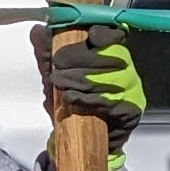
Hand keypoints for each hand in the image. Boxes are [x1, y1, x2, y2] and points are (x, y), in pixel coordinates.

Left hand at [30, 22, 144, 149]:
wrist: (82, 139)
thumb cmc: (72, 99)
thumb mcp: (54, 75)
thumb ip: (46, 53)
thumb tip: (37, 30)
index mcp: (110, 51)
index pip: (114, 34)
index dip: (104, 33)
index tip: (91, 37)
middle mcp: (126, 67)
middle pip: (108, 55)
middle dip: (78, 60)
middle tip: (56, 70)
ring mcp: (132, 88)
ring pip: (108, 79)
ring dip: (80, 82)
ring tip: (59, 85)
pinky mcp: (132, 110)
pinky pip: (111, 102)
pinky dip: (89, 100)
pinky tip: (72, 99)